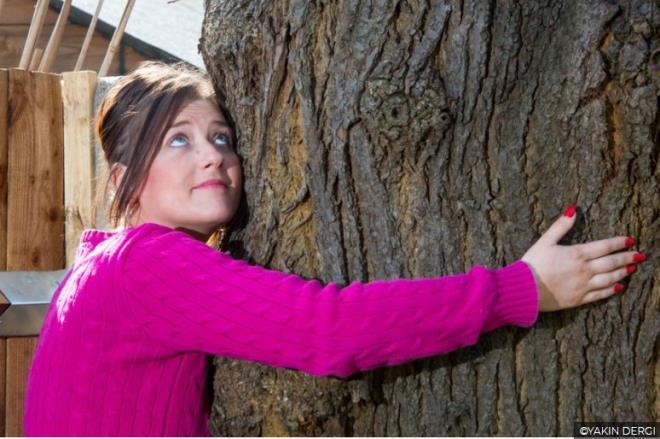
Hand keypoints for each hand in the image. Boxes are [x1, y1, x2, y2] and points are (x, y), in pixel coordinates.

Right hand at [521, 205, 644, 311]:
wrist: (524, 289)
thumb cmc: (532, 264)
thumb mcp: (544, 241)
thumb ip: (560, 226)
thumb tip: (573, 210)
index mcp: (577, 254)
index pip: (604, 246)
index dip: (618, 242)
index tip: (630, 240)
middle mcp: (584, 270)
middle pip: (611, 262)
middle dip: (626, 257)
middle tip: (640, 255)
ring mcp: (583, 285)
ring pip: (609, 278)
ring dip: (622, 273)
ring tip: (632, 268)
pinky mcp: (579, 299)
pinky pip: (600, 294)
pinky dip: (611, 290)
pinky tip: (619, 286)